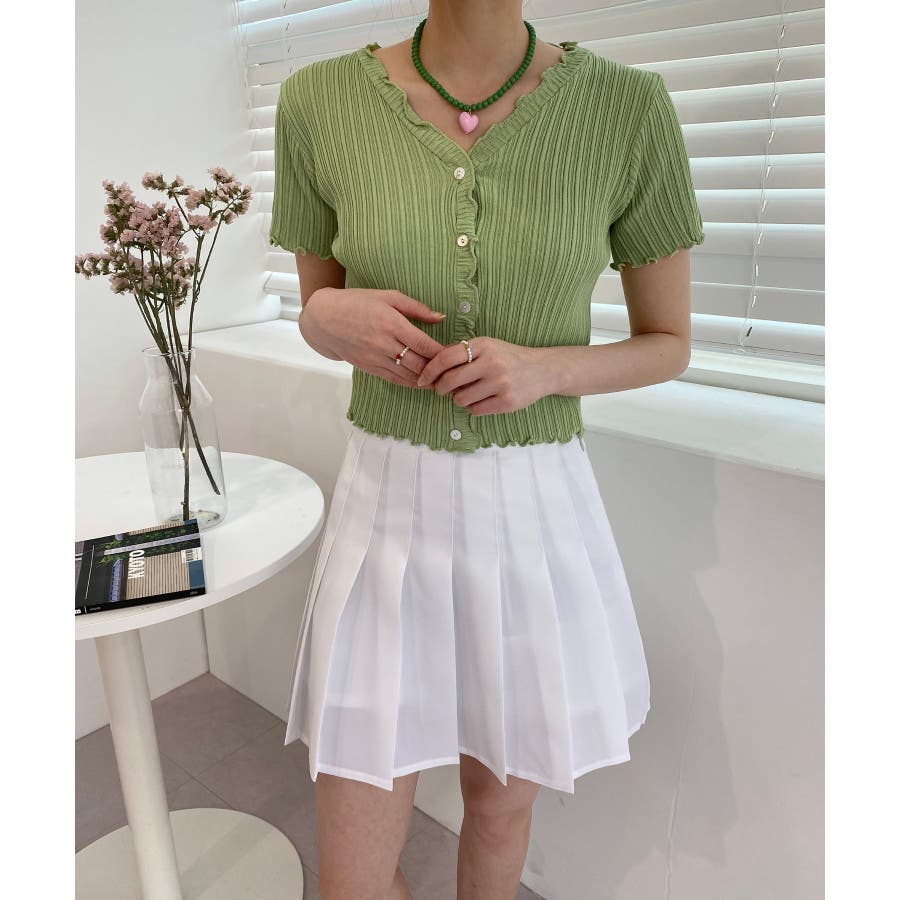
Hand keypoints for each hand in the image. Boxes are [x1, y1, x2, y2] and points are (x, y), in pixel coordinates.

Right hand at [302, 288, 445, 387]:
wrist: (324, 319)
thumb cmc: (357, 302)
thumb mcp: (387, 296)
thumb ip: (416, 308)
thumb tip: (441, 317)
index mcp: (391, 323)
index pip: (423, 344)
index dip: (442, 353)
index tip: (455, 355)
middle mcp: (384, 344)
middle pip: (418, 364)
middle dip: (438, 370)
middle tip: (453, 371)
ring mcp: (375, 358)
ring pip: (408, 376)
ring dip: (426, 380)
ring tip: (442, 380)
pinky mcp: (369, 368)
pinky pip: (394, 379)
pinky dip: (410, 383)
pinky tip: (422, 383)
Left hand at [416, 337, 550, 415]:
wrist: (543, 370)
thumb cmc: (509, 358)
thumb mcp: (488, 346)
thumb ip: (462, 353)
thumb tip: (430, 369)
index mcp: (484, 345)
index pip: (446, 358)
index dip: (429, 371)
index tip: (422, 379)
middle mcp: (492, 363)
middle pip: (450, 381)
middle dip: (440, 388)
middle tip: (441, 390)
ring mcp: (501, 384)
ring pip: (461, 399)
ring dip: (459, 399)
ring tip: (469, 392)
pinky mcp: (507, 402)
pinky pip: (475, 410)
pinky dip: (473, 407)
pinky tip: (482, 399)